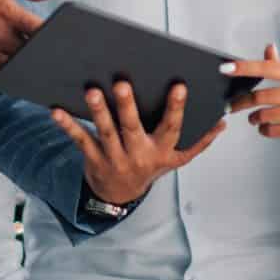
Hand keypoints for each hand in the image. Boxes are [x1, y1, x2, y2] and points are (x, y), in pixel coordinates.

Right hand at [0, 0, 49, 80]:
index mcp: (4, 11)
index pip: (38, 29)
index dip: (53, 35)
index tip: (60, 37)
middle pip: (29, 53)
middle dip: (41, 54)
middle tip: (51, 55)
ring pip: (13, 68)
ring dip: (25, 68)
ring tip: (37, 69)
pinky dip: (5, 78)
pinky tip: (14, 76)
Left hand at [50, 80, 223, 205]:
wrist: (120, 196)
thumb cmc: (150, 167)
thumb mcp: (177, 159)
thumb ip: (200, 141)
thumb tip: (222, 122)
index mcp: (162, 151)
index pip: (172, 128)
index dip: (177, 109)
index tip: (179, 86)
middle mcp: (138, 155)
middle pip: (132, 128)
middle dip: (127, 105)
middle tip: (121, 82)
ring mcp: (115, 158)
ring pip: (106, 132)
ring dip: (98, 111)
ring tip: (91, 91)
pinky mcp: (94, 159)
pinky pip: (80, 140)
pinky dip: (68, 125)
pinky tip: (57, 110)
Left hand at [224, 45, 279, 145]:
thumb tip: (268, 48)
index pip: (267, 68)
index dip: (245, 68)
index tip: (226, 68)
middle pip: (261, 96)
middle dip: (243, 102)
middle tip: (234, 105)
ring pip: (266, 115)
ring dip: (255, 118)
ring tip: (254, 118)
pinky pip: (274, 130)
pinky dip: (265, 130)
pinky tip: (265, 127)